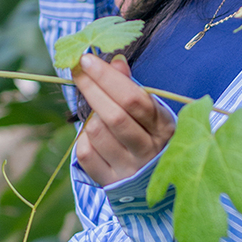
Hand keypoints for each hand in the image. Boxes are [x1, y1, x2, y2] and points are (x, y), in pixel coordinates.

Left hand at [73, 54, 174, 185]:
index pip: (134, 99)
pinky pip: (85, 153)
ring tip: (96, 115)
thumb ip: (131, 86)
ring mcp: (130, 169)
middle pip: (114, 116)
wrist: (151, 180)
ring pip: (97, 132)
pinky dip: (83, 139)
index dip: (107, 77)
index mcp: (163, 127)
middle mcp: (150, 150)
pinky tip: (93, 137)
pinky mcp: (111, 182)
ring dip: (90, 118)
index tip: (87, 60)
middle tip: (77, 72)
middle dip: (92, 88)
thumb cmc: (147, 135)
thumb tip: (115, 61)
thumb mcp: (149, 111)